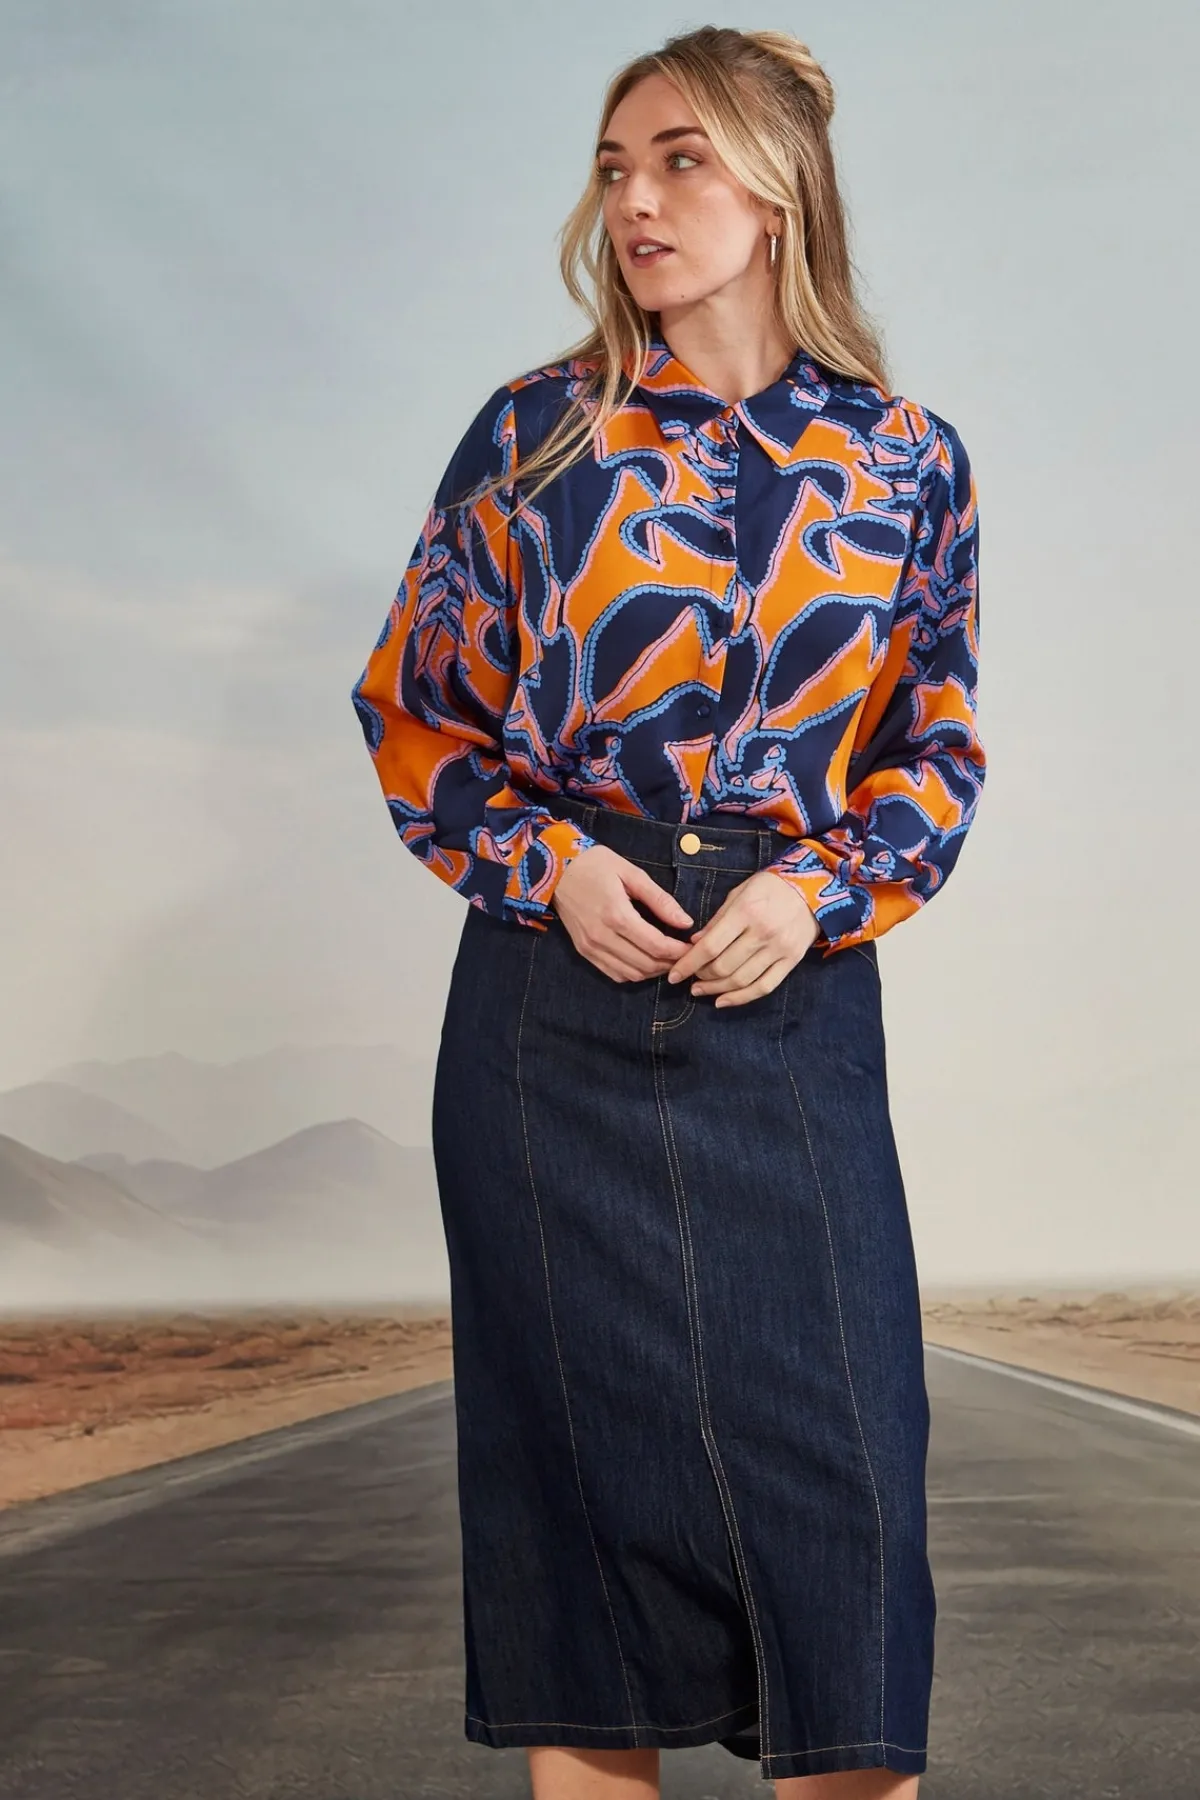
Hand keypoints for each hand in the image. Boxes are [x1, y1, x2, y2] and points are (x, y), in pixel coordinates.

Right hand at [550, 845, 694, 982]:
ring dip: (653, 971)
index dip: (679, 951)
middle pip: (646, 965)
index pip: (656, 946)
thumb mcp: (631, 873)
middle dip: (670, 963)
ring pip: (631, 974)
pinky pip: (613, 973)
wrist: (554, 869)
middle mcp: (602, 936)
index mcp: (617, 915)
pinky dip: (633, 973)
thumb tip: (686, 922)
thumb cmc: (595, 864)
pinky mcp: (583, 951)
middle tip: (684, 954)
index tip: (693, 946)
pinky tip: (644, 961)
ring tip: (667, 958)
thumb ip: (660, 900)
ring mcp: (590, 947)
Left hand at [664, 870, 818, 1007]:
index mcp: (746, 912)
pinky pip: (764, 987)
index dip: (688, 964)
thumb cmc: (771, 887)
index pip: (710, 946)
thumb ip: (717, 919)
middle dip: (701, 977)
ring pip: (741, 980)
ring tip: (701, 990)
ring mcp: (779, 949)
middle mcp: (763, 933)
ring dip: (716, 990)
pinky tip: (723, 1001)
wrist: (814, 888)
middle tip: (690, 979)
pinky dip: (741, 998)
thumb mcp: (739, 893)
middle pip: (724, 967)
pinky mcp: (792, 961)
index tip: (674, 975)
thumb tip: (694, 944)